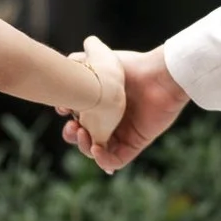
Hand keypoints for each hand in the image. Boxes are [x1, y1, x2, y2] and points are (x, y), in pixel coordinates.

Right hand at [63, 45, 188, 173]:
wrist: (157, 75)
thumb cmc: (131, 66)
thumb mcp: (99, 60)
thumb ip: (80, 61)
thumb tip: (63, 65)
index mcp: (101, 103)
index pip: (78, 116)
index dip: (67, 116)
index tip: (63, 108)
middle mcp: (110, 119)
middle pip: (84, 136)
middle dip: (72, 135)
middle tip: (72, 127)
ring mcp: (122, 132)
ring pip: (96, 151)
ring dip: (84, 147)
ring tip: (82, 133)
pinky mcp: (135, 143)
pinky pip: (116, 160)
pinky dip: (103, 159)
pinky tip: (96, 148)